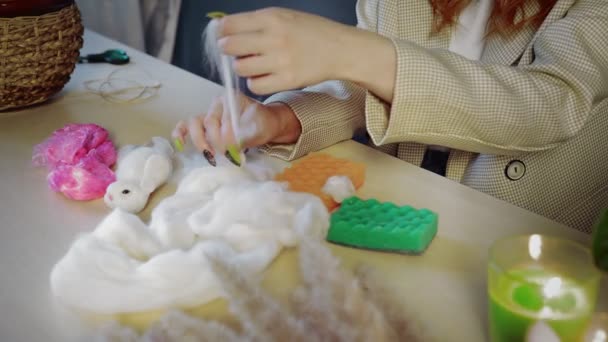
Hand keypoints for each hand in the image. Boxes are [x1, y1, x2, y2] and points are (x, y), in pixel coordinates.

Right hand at [172, 94, 300, 155]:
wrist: (265, 125)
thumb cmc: (262, 124)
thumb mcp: (258, 128)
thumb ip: (244, 135)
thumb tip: (230, 145)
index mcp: (230, 99)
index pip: (222, 119)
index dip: (227, 137)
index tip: (236, 148)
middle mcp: (217, 105)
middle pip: (207, 122)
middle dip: (215, 141)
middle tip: (226, 154)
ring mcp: (208, 114)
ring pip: (194, 124)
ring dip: (200, 141)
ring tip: (210, 154)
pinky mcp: (203, 125)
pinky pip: (186, 126)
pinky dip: (181, 134)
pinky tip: (180, 144)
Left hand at [216, 7, 353, 93]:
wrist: (340, 49)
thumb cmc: (310, 32)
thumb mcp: (284, 16)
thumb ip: (256, 22)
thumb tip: (224, 29)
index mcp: (272, 17)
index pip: (229, 25)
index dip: (221, 32)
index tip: (223, 36)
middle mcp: (274, 38)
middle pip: (229, 47)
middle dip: (228, 50)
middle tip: (238, 51)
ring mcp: (280, 61)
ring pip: (240, 68)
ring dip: (243, 67)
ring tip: (255, 64)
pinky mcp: (287, 81)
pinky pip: (255, 86)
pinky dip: (255, 83)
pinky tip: (264, 76)